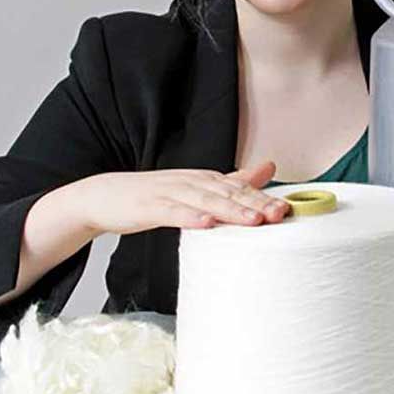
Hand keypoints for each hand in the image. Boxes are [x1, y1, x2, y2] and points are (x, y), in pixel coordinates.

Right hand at [72, 161, 288, 234]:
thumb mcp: (197, 187)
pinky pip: (171, 212)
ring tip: (253, 220)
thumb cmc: (155, 196)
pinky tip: (205, 225)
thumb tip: (269, 168)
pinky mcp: (149, 206)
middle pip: (227, 192)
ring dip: (230, 210)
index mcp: (205, 179)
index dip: (264, 198)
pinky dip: (189, 218)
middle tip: (280, 214)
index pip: (239, 188)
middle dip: (255, 203)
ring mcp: (169, 193)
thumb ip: (233, 180)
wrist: (105, 196)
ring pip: (205, 201)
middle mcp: (191, 182)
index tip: (288, 209)